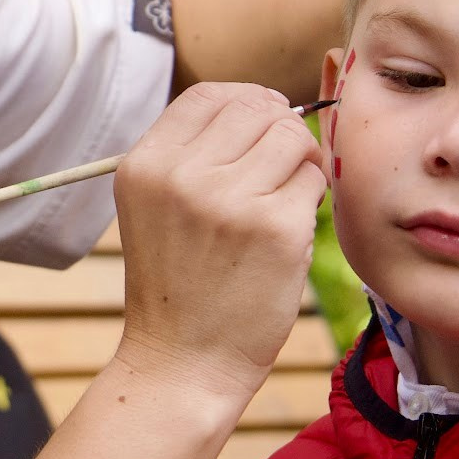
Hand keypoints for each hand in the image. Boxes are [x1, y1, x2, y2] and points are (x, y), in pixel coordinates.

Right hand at [112, 83, 326, 400]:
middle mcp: (181, 176)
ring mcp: (229, 200)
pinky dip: (311, 200)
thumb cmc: (179, 286)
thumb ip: (193, 155)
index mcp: (144, 165)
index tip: (263, 124)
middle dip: (280, 129)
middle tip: (283, 167)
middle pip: (255, 108)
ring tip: (285, 201)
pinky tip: (290, 230)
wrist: (184, 362)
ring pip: (292, 138)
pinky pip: (314, 181)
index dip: (245, 101)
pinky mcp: (275, 228)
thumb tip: (264, 105)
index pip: (207, 95)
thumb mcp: (156, 208)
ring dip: (300, 164)